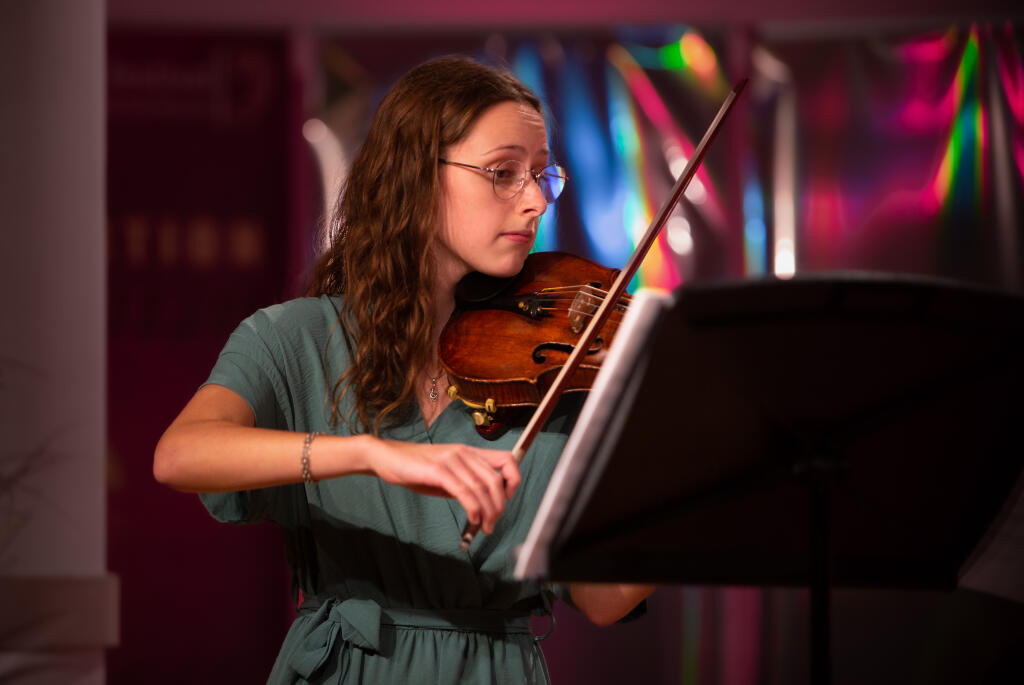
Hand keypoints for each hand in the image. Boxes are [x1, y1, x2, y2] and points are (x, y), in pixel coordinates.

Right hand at [366, 439, 520, 534]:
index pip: (507, 459)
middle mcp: (464, 453)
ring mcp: (451, 460)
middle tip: (493, 523)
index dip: (514, 479)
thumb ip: (466, 483)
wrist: (387, 458)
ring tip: (485, 527)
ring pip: (482, 488)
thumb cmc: (416, 469)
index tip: (507, 498)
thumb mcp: (447, 474)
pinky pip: (464, 491)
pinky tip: (473, 519)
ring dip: (488, 512)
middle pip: (495, 480)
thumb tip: (484, 505)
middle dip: (499, 506)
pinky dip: (473, 508)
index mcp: (469, 452)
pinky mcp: (438, 470)